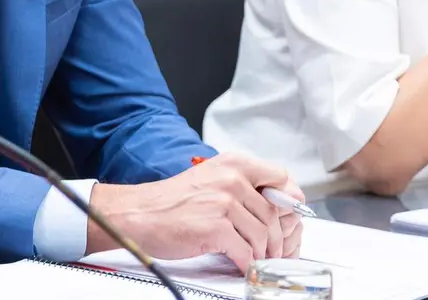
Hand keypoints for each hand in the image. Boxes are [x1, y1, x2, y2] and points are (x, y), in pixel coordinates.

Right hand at [89, 153, 301, 272]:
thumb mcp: (211, 180)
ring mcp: (224, 203)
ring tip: (254, 259)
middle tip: (271, 250)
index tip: (286, 218)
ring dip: (262, 254)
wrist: (139, 214)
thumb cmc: (171, 201)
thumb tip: (278, 204)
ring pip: (264, 236)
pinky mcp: (215, 228)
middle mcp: (231, 179)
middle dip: (276, 238)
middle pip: (275, 214)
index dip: (288, 201)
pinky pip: (246, 252)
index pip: (282, 178)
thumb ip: (243, 186)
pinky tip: (239, 264)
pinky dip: (246, 263)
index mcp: (233, 163)